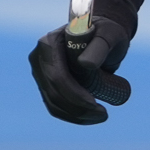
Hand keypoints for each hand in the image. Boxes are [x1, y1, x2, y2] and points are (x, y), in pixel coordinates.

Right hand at [29, 0, 143, 124]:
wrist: (102, 34)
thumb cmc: (107, 33)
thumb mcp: (110, 35)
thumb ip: (99, 47)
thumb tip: (86, 64)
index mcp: (50, 42)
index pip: (57, 76)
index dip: (74, 94)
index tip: (96, 104)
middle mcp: (39, 57)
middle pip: (53, 92)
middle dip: (78, 108)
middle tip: (104, 115)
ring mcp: (40, 71)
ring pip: (53, 103)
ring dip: (76, 115)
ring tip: (101, 116)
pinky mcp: (46, 83)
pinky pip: (55, 105)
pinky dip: (72, 115)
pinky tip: (90, 117)